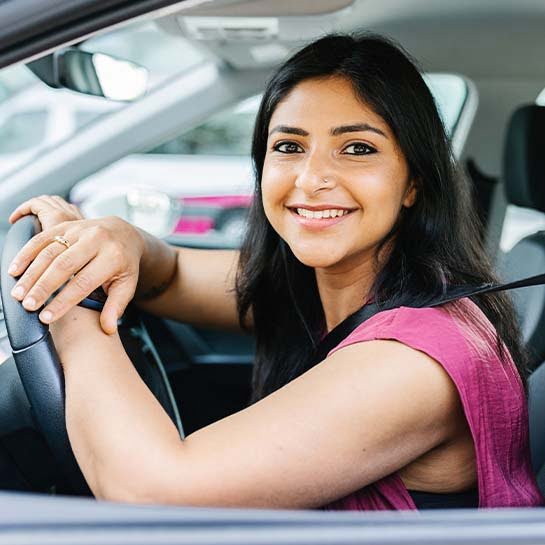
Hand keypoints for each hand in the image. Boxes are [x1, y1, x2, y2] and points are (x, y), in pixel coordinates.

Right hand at [8, 195, 145, 333]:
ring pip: (50, 251)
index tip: (47, 317)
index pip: (85, 282)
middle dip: (43, 287)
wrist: (124, 233)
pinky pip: (42, 237)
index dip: (64, 300)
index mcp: (113, 256)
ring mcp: (80, 229)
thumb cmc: (124, 264)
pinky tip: (14, 270)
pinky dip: (26, 254)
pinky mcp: (66, 225)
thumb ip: (116, 306)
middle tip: (28, 306)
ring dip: (31, 273)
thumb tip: (107, 329)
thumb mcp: (127, 284)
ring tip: (18, 293)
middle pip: (64, 265)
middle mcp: (96, 239)